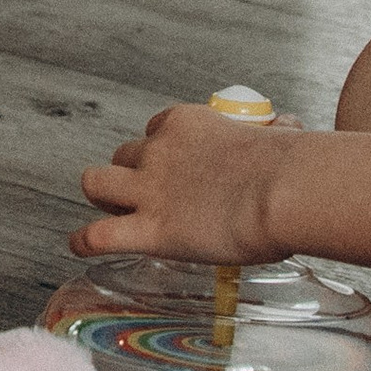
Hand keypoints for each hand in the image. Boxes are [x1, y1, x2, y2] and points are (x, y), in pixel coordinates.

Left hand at [72, 104, 293, 263]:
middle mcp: (159, 151)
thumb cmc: (290, 167)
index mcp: (186, 124)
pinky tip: (80, 246)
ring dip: (101, 198)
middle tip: (143, 196)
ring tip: (109, 214)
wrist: (283, 190)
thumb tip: (290, 126)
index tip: (172, 166)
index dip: (160, 150)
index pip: (157, 129)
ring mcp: (149, 190)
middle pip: (123, 155)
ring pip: (96, 184)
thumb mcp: (278, 135)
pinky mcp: (149, 229)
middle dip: (129, 174)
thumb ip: (275, 131)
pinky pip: (98, 236)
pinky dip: (85, 242)